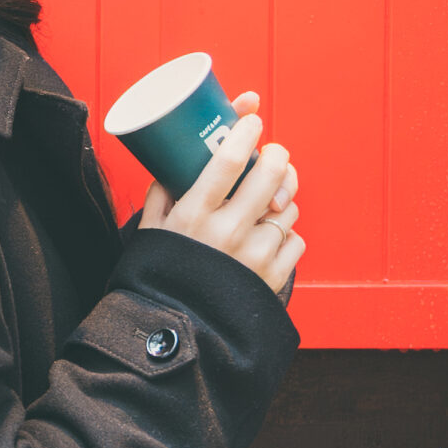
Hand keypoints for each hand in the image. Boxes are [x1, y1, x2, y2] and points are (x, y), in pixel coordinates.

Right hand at [136, 89, 303, 298]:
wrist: (179, 330)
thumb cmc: (161, 276)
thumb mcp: (151, 231)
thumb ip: (161, 195)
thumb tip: (171, 165)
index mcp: (194, 215)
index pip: (228, 160)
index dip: (244, 130)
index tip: (252, 117)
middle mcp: (226, 232)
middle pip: (270, 174)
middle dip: (277, 155)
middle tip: (272, 152)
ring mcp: (253, 256)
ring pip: (289, 208)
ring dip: (282, 200)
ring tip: (266, 205)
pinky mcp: (273, 278)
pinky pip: (296, 240)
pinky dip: (286, 236)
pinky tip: (269, 238)